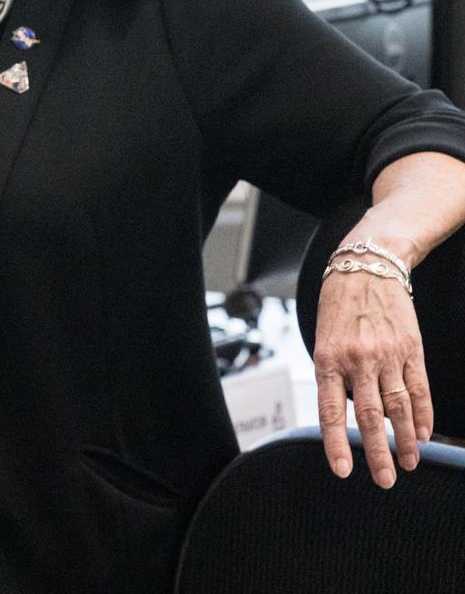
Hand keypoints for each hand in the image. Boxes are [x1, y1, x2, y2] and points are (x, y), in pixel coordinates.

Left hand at [313, 257, 431, 487]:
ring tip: (408, 463)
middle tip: (383, 480)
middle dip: (377, 453)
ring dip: (405, 440)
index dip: (336, 443)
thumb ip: (335, 375)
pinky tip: (424, 434)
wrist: (367, 267)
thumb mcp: (322, 338)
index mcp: (328, 359)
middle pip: (369, 416)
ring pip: (398, 407)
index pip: (329, 410)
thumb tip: (351, 412)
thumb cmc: (339, 305)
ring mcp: (387, 355)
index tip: (342, 470)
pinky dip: (423, 415)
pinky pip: (419, 389)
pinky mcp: (412, 350)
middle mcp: (358, 360)